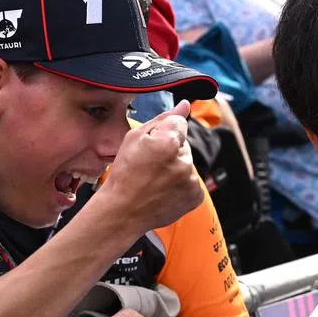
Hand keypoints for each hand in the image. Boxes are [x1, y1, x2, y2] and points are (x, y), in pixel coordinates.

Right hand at [94, 100, 203, 232]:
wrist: (123, 211)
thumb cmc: (124, 173)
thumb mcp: (135, 137)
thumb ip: (163, 119)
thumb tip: (185, 105)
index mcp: (169, 143)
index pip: (180, 123)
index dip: (164, 133)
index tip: (152, 147)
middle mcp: (184, 162)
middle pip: (184, 145)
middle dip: (170, 151)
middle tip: (149, 166)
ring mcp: (191, 181)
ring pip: (187, 164)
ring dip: (176, 168)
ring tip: (154, 181)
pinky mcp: (195, 196)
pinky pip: (191, 182)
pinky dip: (181, 185)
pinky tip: (163, 190)